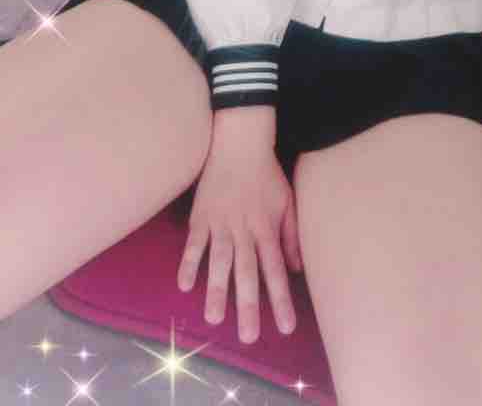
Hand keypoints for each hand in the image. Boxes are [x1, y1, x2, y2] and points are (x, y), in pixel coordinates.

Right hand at [176, 120, 302, 344]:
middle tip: (248, 337)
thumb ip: (291, 236)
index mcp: (267, 229)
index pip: (276, 271)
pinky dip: (189, 262)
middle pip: (247, 273)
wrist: (239, 143)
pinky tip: (184, 285)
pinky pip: (194, 243)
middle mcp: (244, 231)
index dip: (281, 300)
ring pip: (219, 262)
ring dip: (217, 290)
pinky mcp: (201, 216)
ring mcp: (221, 224)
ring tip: (214, 319)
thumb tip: (297, 269)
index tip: (285, 327)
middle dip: (248, 305)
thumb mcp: (288, 202)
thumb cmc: (267, 174)